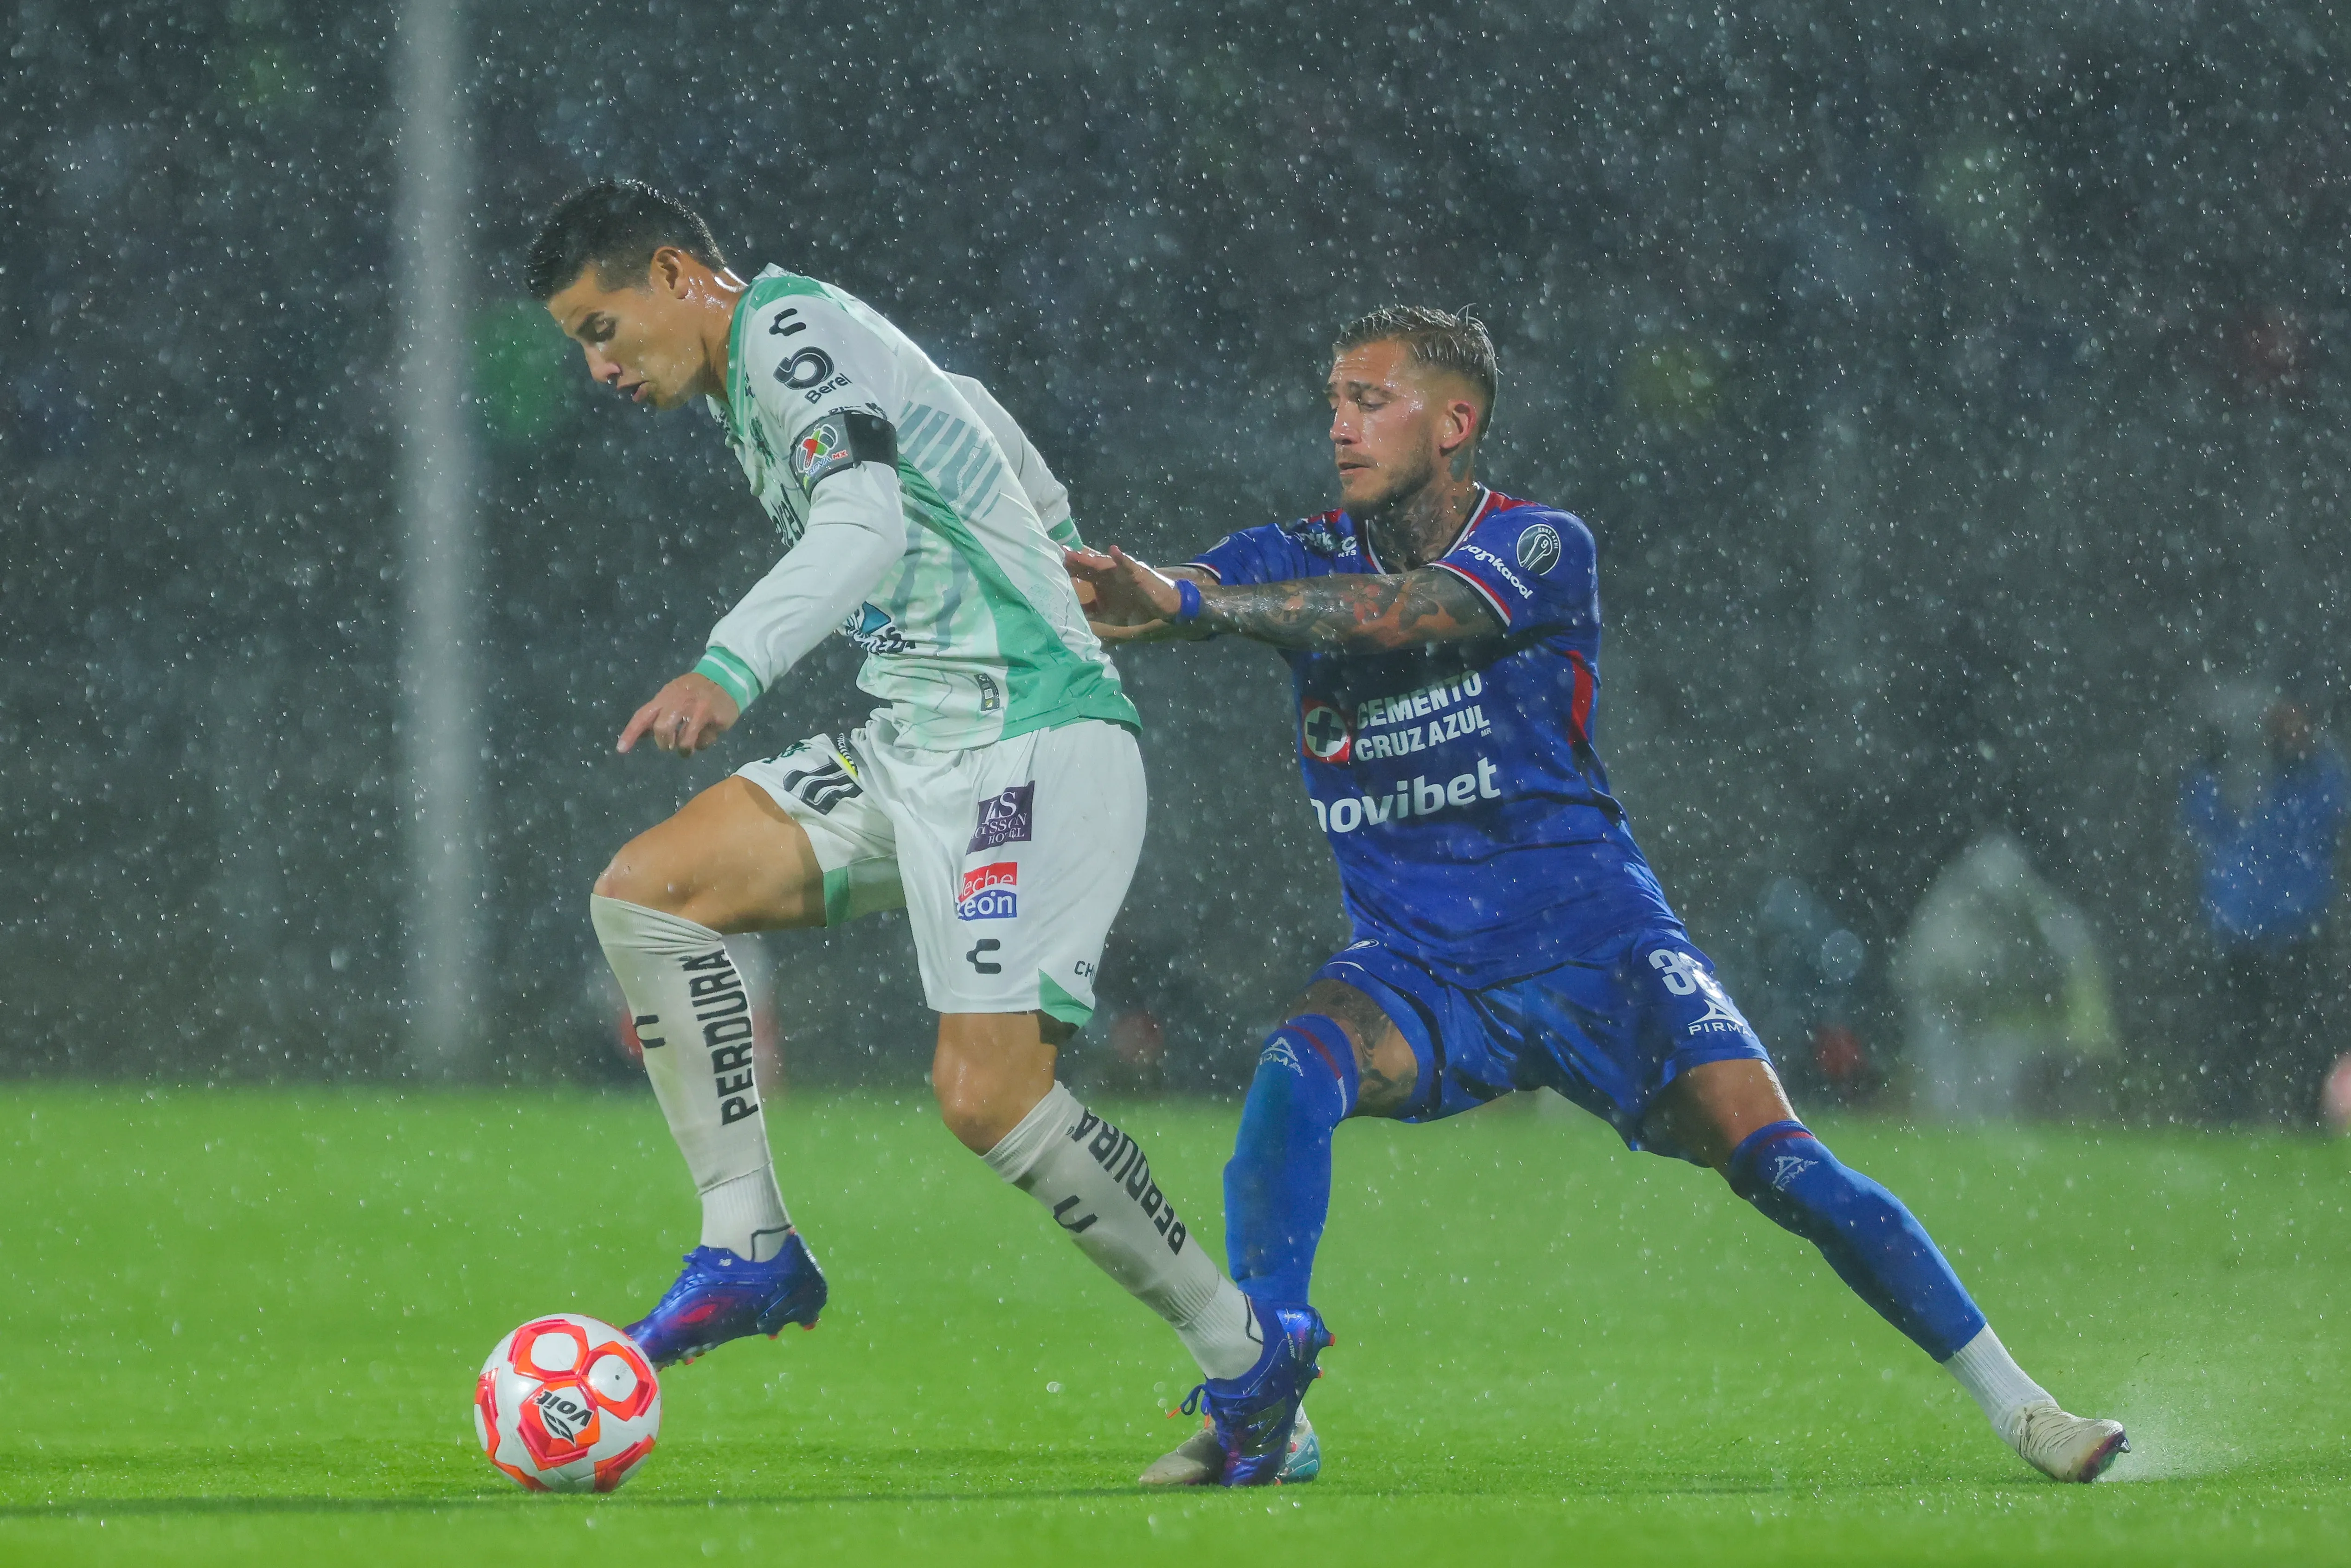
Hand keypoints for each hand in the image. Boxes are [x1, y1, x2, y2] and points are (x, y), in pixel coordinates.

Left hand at [618, 672, 740, 756]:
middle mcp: (678, 702)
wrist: (726, 677)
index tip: (621, 750)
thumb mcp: (673, 696)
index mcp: (665, 697)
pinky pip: (704, 741)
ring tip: (687, 748)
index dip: (631, 733)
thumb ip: (658, 714)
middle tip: (669, 745)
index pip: (643, 716)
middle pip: (661, 729)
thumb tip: (642, 734)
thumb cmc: (695, 690)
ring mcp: (697, 709)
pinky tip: (706, 735)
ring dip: (684, 749)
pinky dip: (702, 744)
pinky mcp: (713, 717)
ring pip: (684, 741)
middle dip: (664, 743)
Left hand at [1063, 546, 1208, 643]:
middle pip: (1085, 564)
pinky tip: (1114, 550)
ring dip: (1088, 557)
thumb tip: (1068, 614)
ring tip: (1072, 553)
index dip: (1064, 569)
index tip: (1045, 564)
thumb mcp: (1106, 613)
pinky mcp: (1137, 571)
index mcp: (1099, 579)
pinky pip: (1128, 563)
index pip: (1078, 572)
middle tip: (1052, 553)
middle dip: (1070, 560)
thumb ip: (1089, 610)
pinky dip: (1121, 557)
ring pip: (1102, 562)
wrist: (1161, 606)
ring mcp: (1121, 569)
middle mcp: (1107, 572)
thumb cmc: (1134, 606)